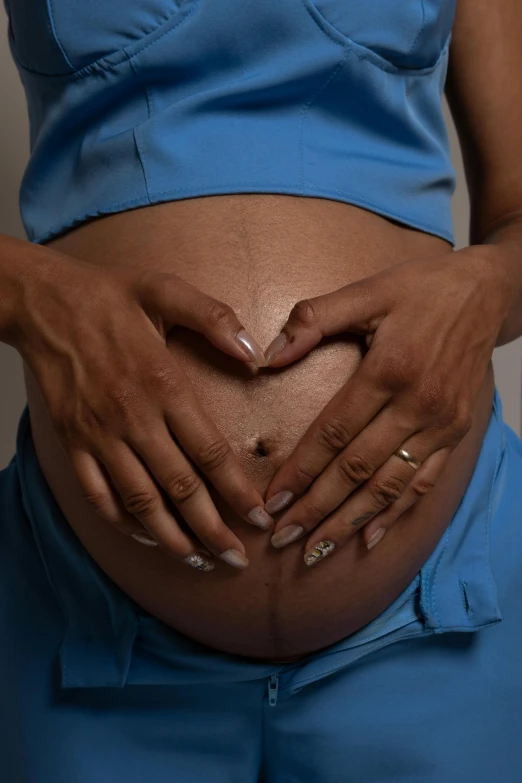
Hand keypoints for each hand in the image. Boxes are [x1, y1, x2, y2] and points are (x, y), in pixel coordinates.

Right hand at [14, 243, 272, 570]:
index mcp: (163, 384)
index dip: (237, 492)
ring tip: (198, 561)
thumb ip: (214, 318)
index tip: (261, 518)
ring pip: (140, 502)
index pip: (210, 452)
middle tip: (237, 560)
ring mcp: (100, 435)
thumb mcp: (165, 290)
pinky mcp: (73, 442)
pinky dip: (122, 522)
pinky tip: (145, 537)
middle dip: (213, 531)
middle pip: (180, 489)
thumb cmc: (109, 297)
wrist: (42, 304)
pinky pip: (98, 494)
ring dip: (171, 538)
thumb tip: (255, 352)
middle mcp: (133, 417)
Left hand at [262, 246, 510, 564]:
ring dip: (351, 521)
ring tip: (317, 549)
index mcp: (389, 371)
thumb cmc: (421, 288)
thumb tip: (267, 357)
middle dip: (317, 509)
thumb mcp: (367, 291)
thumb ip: (314, 320)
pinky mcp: (457, 432)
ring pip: (389, 486)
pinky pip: (424, 481)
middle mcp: (418, 405)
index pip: (334, 434)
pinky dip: (397, 513)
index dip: (300, 471)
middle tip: (283, 538)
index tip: (272, 501)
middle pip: (357, 470)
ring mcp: (441, 424)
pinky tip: (371, 537)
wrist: (486, 292)